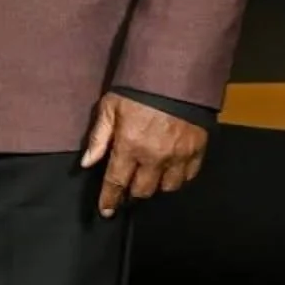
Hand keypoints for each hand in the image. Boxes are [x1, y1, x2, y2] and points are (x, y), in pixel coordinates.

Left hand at [81, 93, 206, 218]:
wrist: (176, 73)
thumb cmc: (138, 89)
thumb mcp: (110, 108)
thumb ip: (98, 137)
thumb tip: (86, 163)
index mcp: (130, 146)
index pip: (117, 182)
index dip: (110, 199)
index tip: (106, 211)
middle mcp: (155, 156)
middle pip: (143, 190)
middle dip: (133, 192)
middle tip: (128, 187)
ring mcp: (179, 155)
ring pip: (167, 187)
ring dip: (156, 185)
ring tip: (150, 177)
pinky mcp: (198, 150)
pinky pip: (188, 176)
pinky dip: (178, 176)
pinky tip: (170, 169)